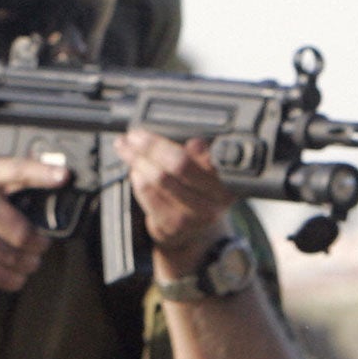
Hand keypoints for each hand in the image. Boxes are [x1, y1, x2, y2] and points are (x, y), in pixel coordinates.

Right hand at [0, 156, 68, 290]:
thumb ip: (9, 185)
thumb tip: (53, 189)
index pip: (15, 169)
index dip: (42, 173)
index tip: (64, 177)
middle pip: (23, 232)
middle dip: (38, 245)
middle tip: (39, 248)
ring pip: (14, 257)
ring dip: (28, 265)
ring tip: (27, 263)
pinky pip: (0, 275)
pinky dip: (13, 279)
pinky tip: (13, 275)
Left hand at [118, 128, 232, 267]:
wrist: (191, 229)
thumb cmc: (194, 188)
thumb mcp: (203, 167)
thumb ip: (196, 151)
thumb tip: (192, 140)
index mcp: (230, 176)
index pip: (207, 153)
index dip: (181, 141)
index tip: (155, 129)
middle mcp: (219, 196)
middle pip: (180, 164)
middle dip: (151, 146)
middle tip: (133, 136)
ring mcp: (197, 213)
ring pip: (160, 179)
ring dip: (138, 160)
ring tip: (126, 149)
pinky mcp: (175, 224)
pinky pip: (148, 195)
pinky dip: (137, 179)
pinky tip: (134, 171)